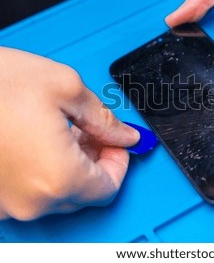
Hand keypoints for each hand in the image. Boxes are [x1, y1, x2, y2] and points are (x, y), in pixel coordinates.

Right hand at [0, 48, 139, 219]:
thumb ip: (105, 120)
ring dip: (71, 165)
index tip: (118, 143)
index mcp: (58, 177)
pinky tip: (40, 142)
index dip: (119, 162)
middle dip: (96, 161)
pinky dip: (43, 170)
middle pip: (84, 193)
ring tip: (65, 130)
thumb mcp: (66, 88)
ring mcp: (7, 202)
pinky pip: (30, 190)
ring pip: (57, 192)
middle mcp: (31, 200)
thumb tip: (123, 135)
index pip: (109, 188)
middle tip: (95, 132)